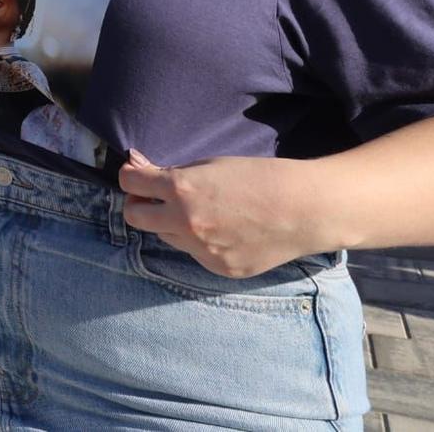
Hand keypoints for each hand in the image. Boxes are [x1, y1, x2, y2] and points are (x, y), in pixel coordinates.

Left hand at [118, 151, 332, 278]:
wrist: (303, 209)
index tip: (137, 175)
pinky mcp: (218, 268)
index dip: (131, 177)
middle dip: (139, 205)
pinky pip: (193, 253)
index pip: (130, 184)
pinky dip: (198, 242)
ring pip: (165, 237)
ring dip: (171, 224)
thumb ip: (171, 171)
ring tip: (200, 212)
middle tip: (154, 198)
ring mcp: (201, 250)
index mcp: (181, 190)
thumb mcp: (210, 164)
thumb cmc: (259, 177)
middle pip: (134, 217)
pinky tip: (223, 230)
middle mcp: (185, 223)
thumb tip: (137, 165)